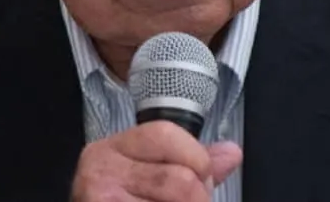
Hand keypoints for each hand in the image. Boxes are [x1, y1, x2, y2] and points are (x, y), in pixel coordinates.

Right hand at [70, 121, 242, 201]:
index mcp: (111, 148)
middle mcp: (99, 169)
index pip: (167, 134)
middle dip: (198, 198)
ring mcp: (98, 198)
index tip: (201, 179)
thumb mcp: (148, 177)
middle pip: (179, 180)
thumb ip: (190, 163)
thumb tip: (231, 153)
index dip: (197, 159)